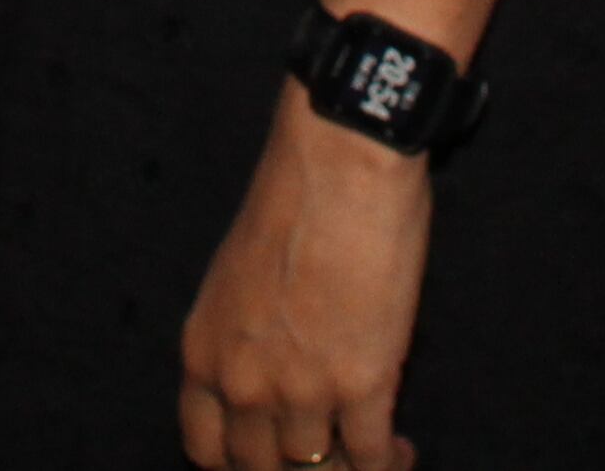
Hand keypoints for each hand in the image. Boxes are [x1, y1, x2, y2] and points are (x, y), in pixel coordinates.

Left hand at [178, 100, 429, 470]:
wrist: (339, 164)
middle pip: (261, 468)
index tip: (270, 454)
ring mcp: (301, 391)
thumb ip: (246, 333)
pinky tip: (402, 450)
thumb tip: (275, 365)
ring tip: (374, 450)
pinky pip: (371, 457)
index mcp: (203, 351)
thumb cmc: (293, 199)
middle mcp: (243, 383)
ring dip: (347, 466)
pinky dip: (389, 462)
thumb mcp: (238, 276)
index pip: (205, 449)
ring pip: (319, 469)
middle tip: (328, 452)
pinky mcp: (361, 386)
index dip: (241, 461)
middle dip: (296, 467)